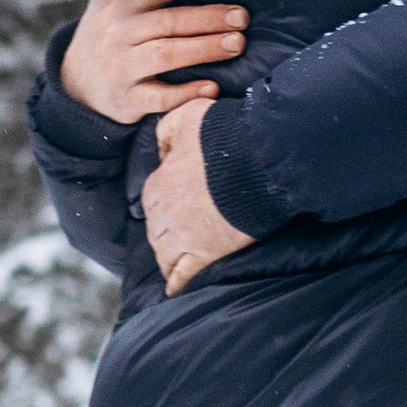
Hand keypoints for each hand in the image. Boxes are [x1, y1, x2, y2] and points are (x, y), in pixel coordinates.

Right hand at [59, 0, 247, 122]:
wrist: (76, 84)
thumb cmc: (105, 32)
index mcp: (120, 4)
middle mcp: (120, 34)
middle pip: (169, 20)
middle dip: (208, 17)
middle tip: (243, 16)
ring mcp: (123, 68)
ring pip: (165, 55)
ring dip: (203, 49)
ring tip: (238, 43)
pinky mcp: (127, 100)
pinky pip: (158, 98)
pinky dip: (184, 94)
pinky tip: (212, 88)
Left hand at [142, 98, 254, 296]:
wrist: (256, 159)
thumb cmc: (223, 135)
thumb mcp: (186, 116)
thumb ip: (166, 130)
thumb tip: (160, 149)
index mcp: (158, 184)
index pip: (150, 200)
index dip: (161, 204)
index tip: (171, 206)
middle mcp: (165, 213)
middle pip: (155, 229)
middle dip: (162, 233)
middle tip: (175, 236)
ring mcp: (184, 236)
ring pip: (164, 253)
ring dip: (166, 257)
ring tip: (173, 263)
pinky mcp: (206, 252)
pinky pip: (183, 273)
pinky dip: (176, 282)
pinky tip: (174, 290)